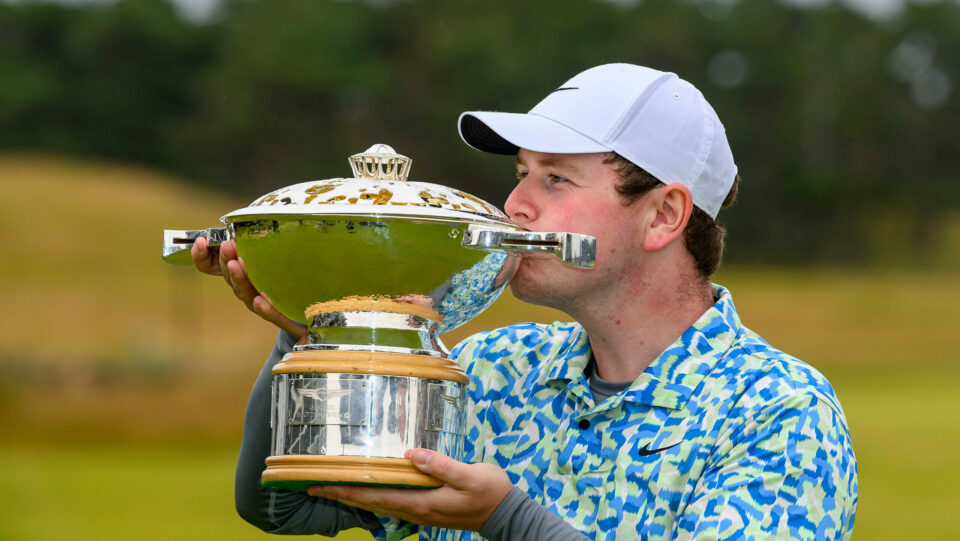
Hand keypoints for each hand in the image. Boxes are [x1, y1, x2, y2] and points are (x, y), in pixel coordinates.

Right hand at [191, 237, 305, 338]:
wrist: (312, 303)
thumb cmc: (287, 269)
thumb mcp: (271, 248)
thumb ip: (256, 238)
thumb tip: (245, 221)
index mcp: (239, 271)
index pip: (210, 266)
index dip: (201, 256)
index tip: (201, 241)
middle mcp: (245, 288)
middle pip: (229, 276)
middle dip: (226, 259)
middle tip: (228, 245)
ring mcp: (259, 303)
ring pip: (245, 293)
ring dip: (239, 278)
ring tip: (237, 264)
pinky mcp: (280, 315)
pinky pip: (270, 314)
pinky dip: (264, 308)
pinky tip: (260, 299)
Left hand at [307, 449, 512, 530]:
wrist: (506, 513)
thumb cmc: (489, 492)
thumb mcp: (469, 475)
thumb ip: (440, 465)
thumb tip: (410, 454)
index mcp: (421, 503)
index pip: (375, 497)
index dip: (347, 491)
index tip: (321, 485)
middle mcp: (416, 511)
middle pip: (371, 503)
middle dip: (343, 494)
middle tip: (315, 486)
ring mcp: (421, 512)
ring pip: (380, 505)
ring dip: (356, 497)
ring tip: (335, 487)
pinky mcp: (427, 508)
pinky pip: (393, 503)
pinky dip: (375, 497)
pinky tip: (371, 489)